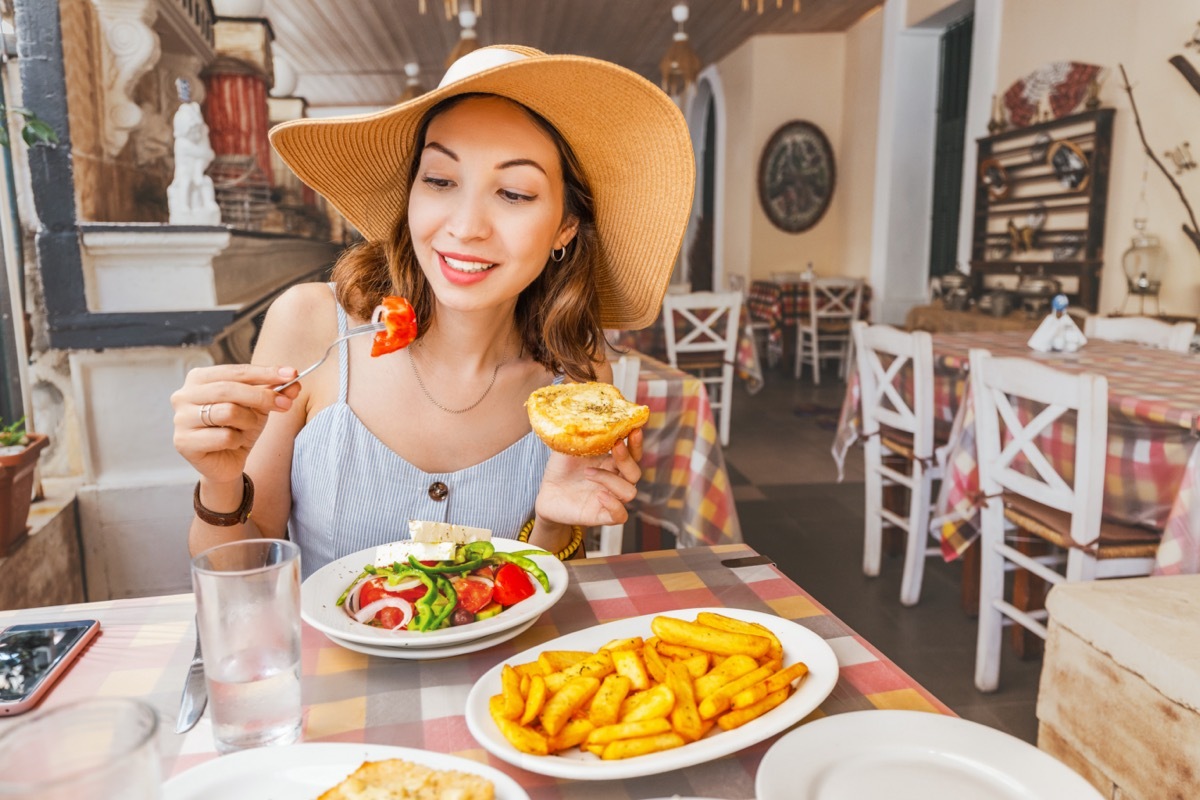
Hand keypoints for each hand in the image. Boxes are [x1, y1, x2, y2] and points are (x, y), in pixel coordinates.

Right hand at [170, 364, 299, 483]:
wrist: (226, 462)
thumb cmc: (239, 427)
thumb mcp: (259, 407)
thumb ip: (274, 392)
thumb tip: (295, 382)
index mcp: (199, 379)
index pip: (235, 371)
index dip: (265, 372)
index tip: (291, 374)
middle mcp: (184, 395)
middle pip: (230, 389)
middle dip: (262, 396)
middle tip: (286, 404)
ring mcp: (180, 419)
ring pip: (227, 412)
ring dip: (247, 422)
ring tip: (246, 429)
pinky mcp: (183, 442)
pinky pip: (224, 437)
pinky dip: (237, 441)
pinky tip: (231, 444)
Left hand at [536, 429, 643, 526]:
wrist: (546, 494)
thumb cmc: (560, 468)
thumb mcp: (568, 446)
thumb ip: (579, 432)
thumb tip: (580, 409)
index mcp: (612, 462)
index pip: (633, 453)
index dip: (637, 442)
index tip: (634, 428)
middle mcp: (615, 480)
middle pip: (636, 471)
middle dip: (628, 457)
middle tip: (615, 445)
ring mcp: (610, 498)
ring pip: (630, 492)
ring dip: (610, 480)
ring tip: (588, 473)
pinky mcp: (601, 515)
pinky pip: (621, 515)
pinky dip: (614, 505)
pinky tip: (599, 496)